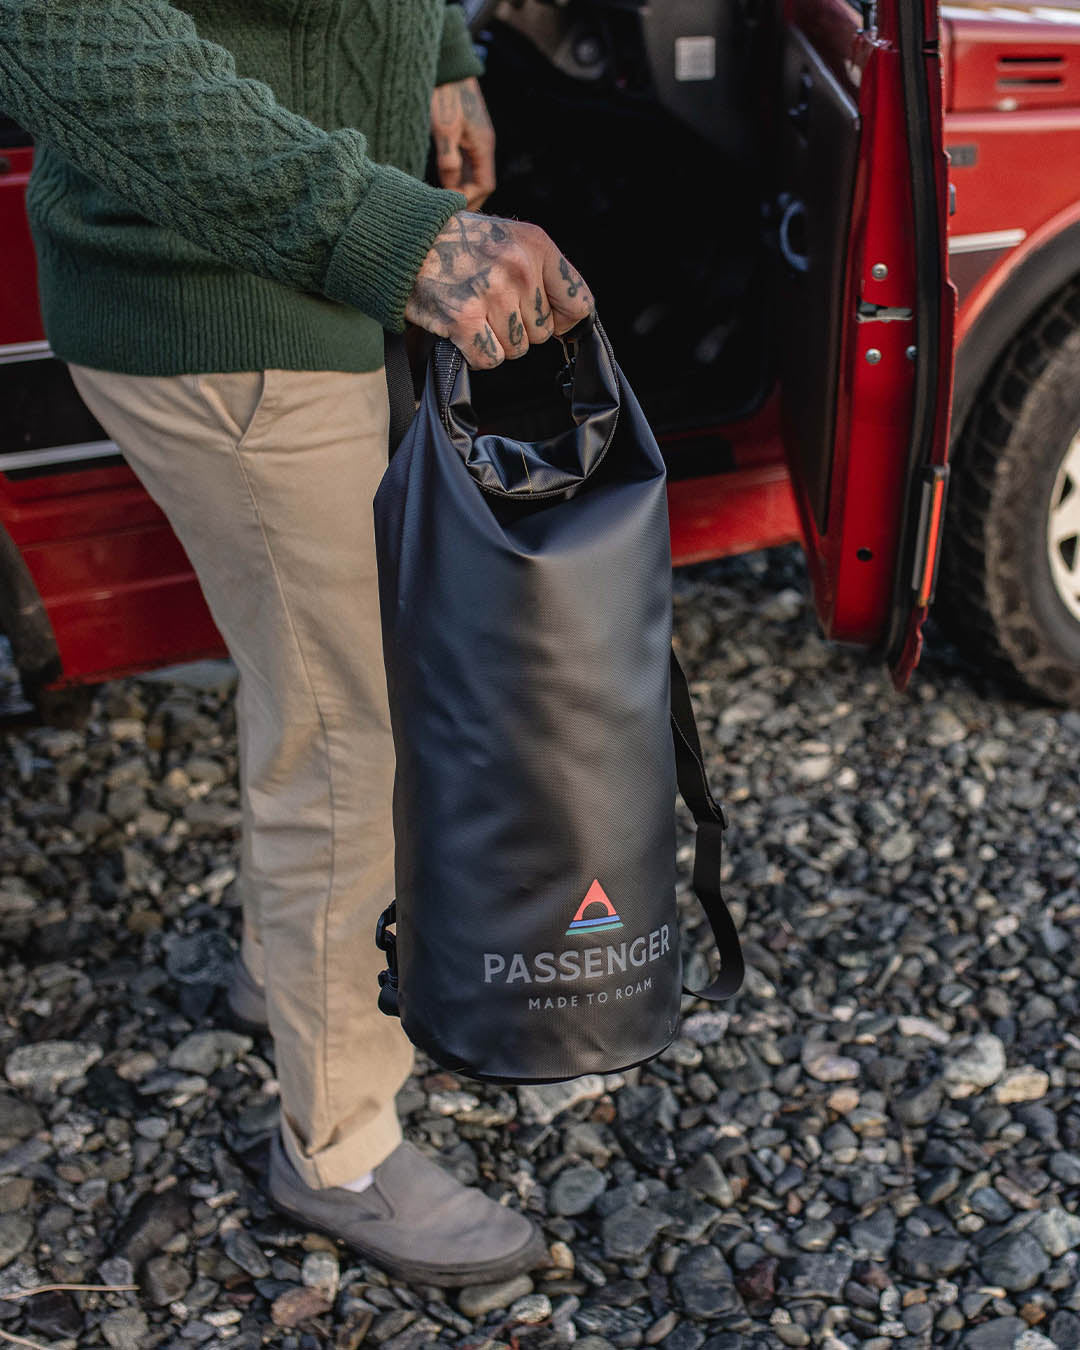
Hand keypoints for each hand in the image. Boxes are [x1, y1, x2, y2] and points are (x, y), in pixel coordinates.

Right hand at [405, 212, 594, 368]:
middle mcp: (518, 267)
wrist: (406, 241)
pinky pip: (490, 359)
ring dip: (496, 340)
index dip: (564, 319)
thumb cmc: (462, 245)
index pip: (578, 302)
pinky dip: (476, 353)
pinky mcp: (464, 319)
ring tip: (475, 312)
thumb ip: (544, 274)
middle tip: (491, 304)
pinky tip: (463, 330)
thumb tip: (570, 324)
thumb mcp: (510, 239)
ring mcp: (492, 294)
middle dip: (519, 328)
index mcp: (536, 244)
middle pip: (542, 333)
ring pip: (516, 349)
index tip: (551, 321)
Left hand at [430, 77, 495, 210]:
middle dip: (468, 198)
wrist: (448, 67)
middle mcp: (484, 145)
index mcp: (484, 146)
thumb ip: (449, 160)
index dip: (470, 198)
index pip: (485, 185)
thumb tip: (450, 188)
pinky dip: (459, 176)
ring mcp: (477, 140)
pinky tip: (445, 180)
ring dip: (463, 188)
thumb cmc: (445, 96)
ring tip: (445, 199)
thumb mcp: (444, 129)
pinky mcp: (468, 135)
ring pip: (474, 174)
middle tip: (449, 210)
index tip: (452, 205)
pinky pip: (468, 163)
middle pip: (482, 183)